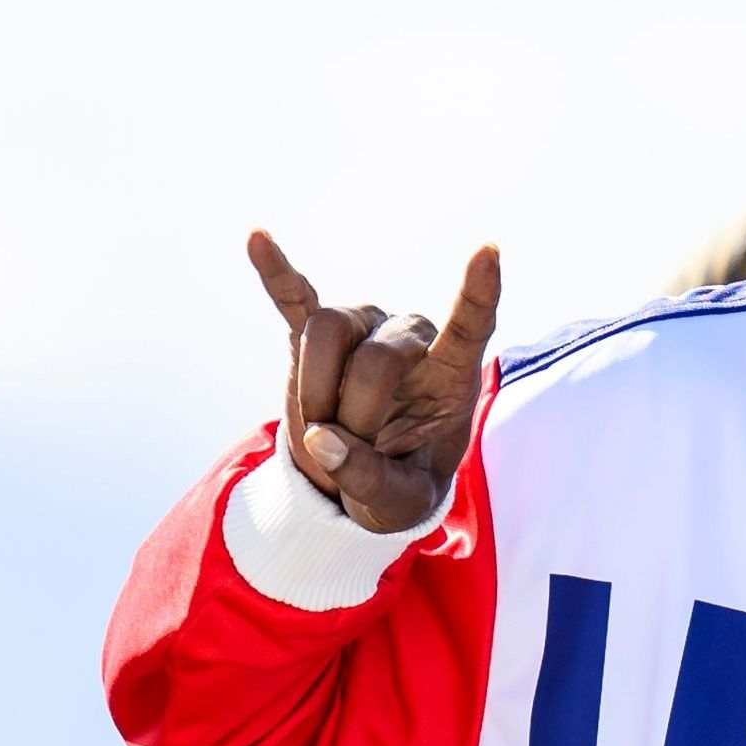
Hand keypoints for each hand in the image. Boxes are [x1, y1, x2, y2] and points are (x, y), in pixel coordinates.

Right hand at [247, 230, 501, 532]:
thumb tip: (323, 439)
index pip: (472, 327)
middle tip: (349, 454)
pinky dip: (277, 274)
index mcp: (450, 377)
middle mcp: (410, 339)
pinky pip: (294, 299)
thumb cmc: (396, 488)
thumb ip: (370, 481)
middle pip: (376, 358)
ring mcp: (363, 330)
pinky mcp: (312, 336)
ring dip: (315, 390)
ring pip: (328, 331)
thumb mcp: (397, 506)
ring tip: (320, 428)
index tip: (488, 250)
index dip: (479, 292)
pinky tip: (257, 239)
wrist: (355, 485)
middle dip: (354, 417)